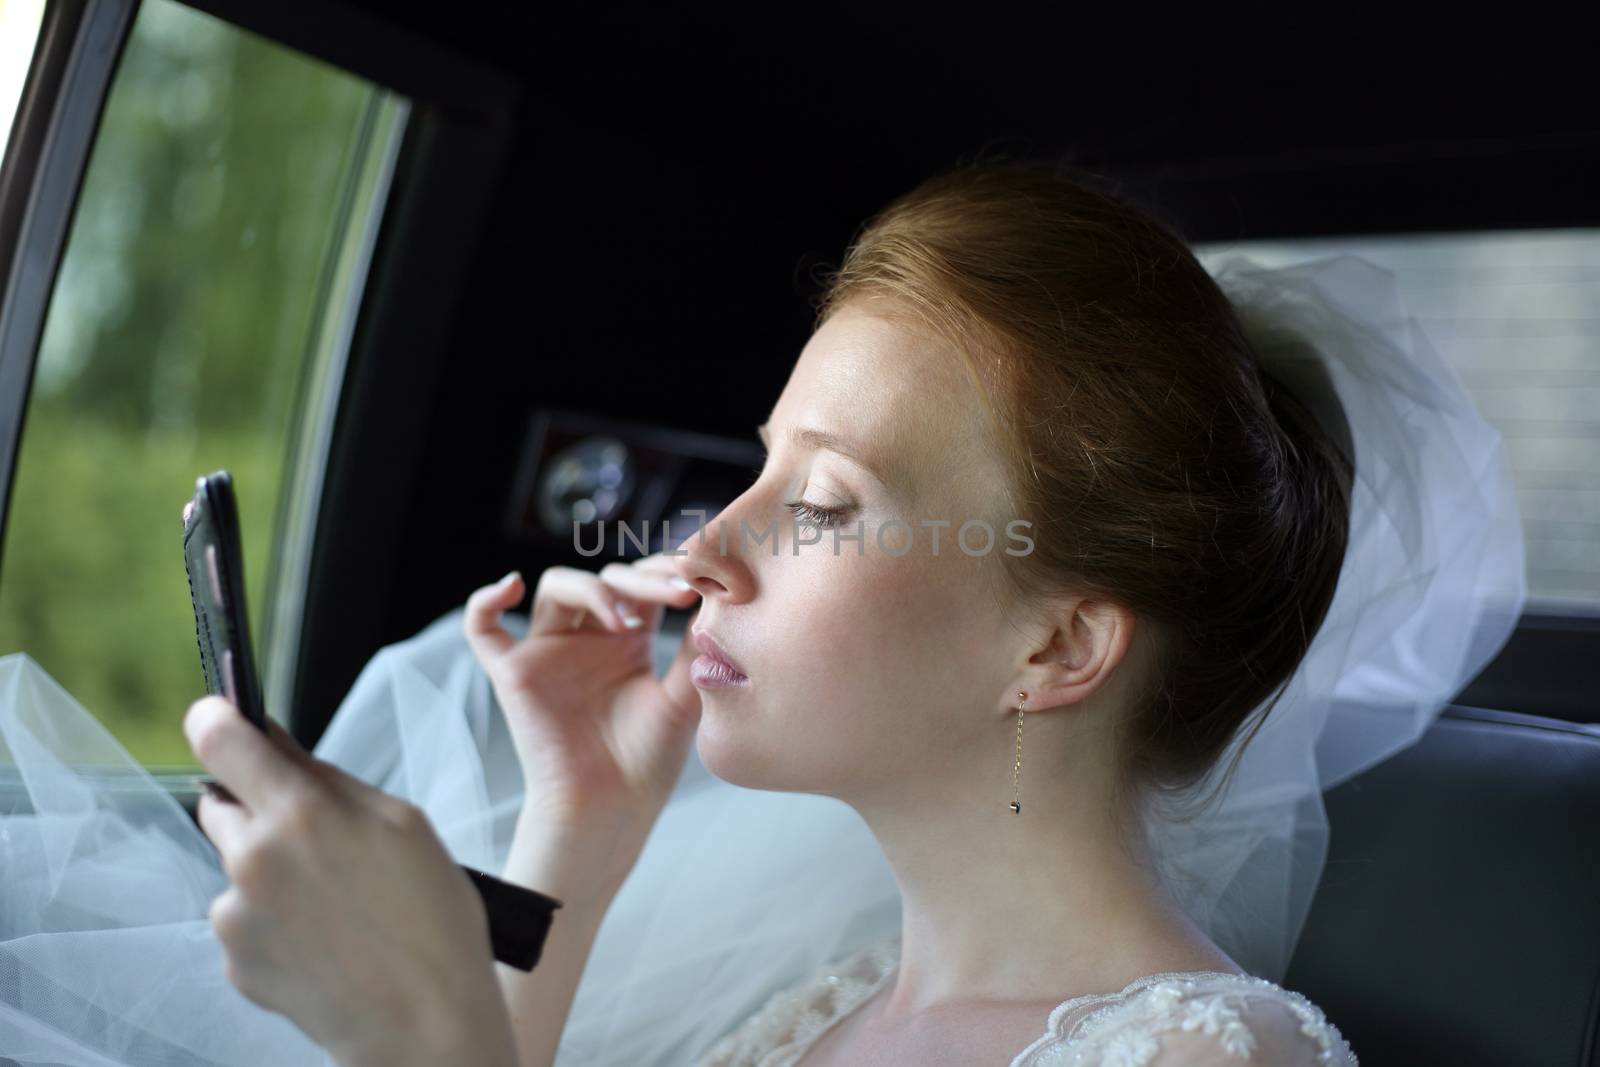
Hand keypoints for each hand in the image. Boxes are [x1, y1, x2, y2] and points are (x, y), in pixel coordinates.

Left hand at [183, 696, 518, 1066]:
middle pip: (222, 803)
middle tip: (317, 834)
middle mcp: (253, 861)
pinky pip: (245, 918)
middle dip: (259, 806)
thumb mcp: (403, 822)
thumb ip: (329, 777)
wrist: (424, 1024)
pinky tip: (325, 937)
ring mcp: (237, 917)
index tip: (219, 716)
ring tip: (337, 902)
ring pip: (238, 865)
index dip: (217, 719)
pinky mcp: (235, 961)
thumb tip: (276, 742)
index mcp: (299, 814)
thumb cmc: (433, 920)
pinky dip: (275, 919)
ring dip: (271, 868)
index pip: (221, 741)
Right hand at [463, 552, 701, 889]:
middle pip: (606, 578)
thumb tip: (714, 593)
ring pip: (557, 586)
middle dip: (641, 579)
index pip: (642, 583)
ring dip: (593, 588)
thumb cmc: (647, 761)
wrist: (612, 808)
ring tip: (625, 620)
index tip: (699, 582)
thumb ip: (694, 646)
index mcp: (628, 638)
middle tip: (675, 592)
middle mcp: (587, 637)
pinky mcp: (514, 673)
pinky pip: (482, 629)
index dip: (665, 572)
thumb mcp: (684, 696)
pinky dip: (485, 601)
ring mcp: (549, 651)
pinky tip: (511, 586)